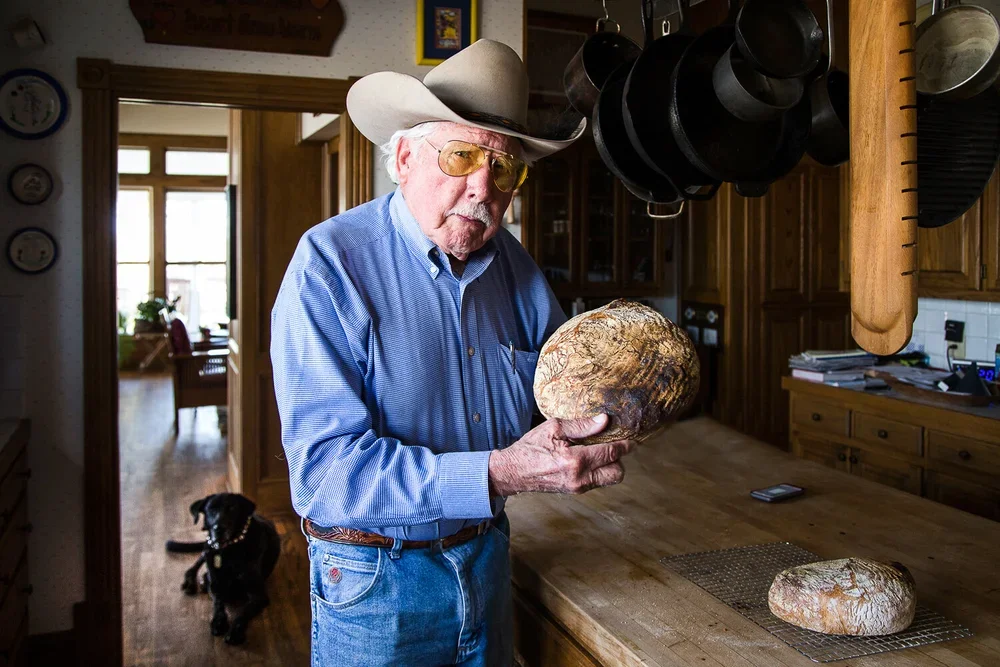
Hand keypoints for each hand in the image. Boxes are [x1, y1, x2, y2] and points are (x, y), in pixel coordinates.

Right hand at [488, 414, 635, 496]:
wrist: (513, 472)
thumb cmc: (531, 447)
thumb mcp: (553, 428)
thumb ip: (581, 425)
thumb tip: (604, 420)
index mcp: (575, 460)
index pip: (611, 453)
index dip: (625, 445)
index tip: (632, 440)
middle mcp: (580, 477)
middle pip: (617, 473)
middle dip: (619, 460)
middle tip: (612, 446)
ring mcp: (578, 487)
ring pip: (608, 480)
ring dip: (609, 466)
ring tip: (598, 452)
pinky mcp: (574, 491)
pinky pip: (596, 482)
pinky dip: (598, 471)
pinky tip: (587, 459)